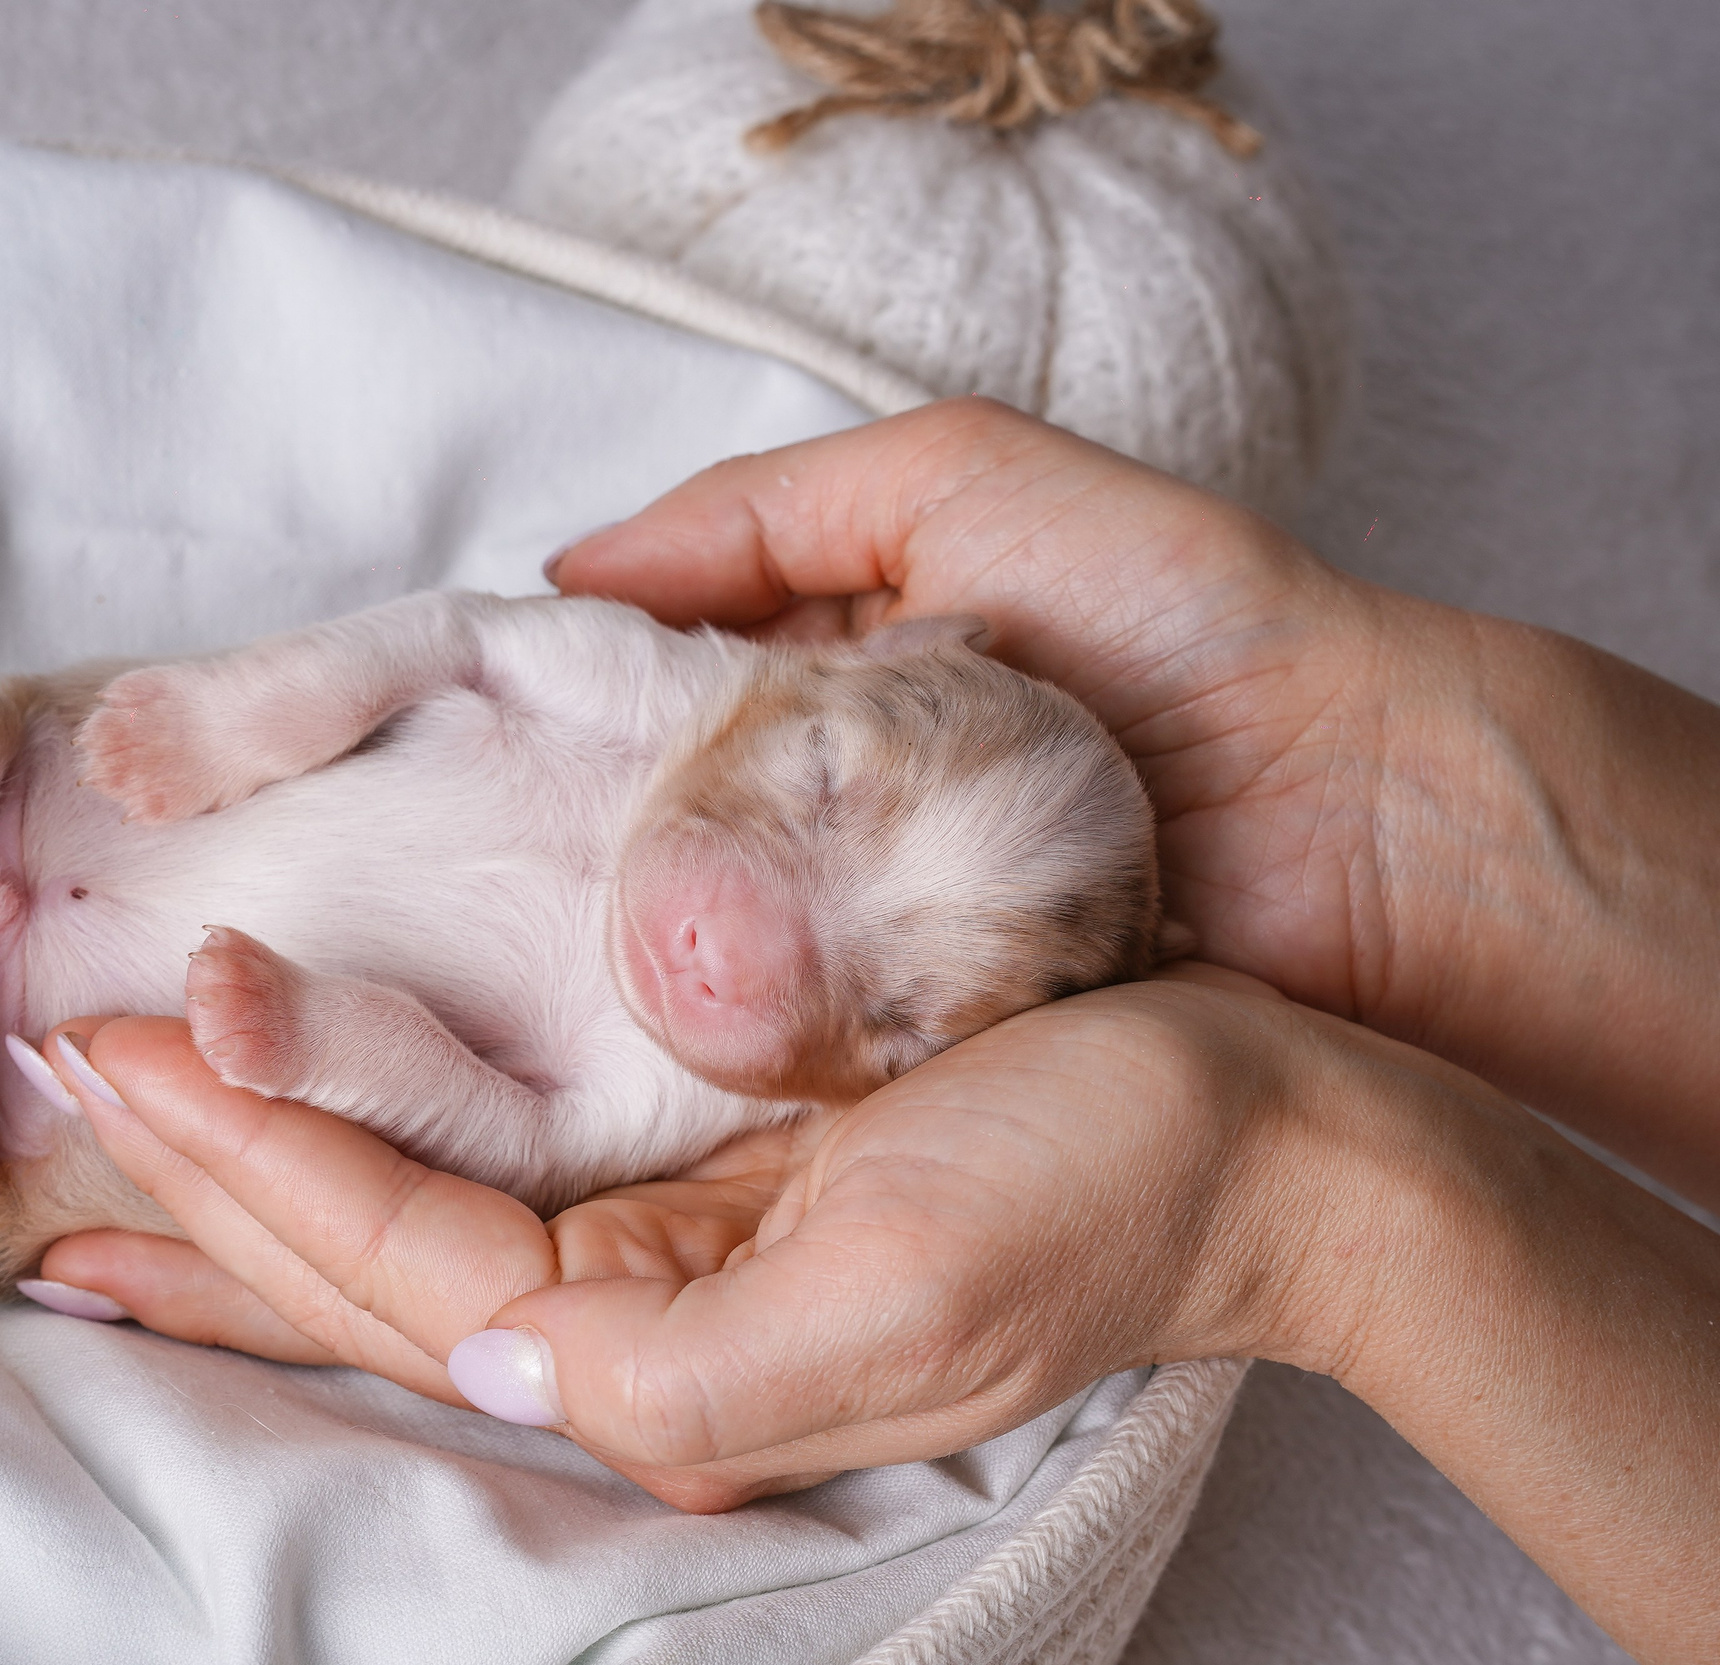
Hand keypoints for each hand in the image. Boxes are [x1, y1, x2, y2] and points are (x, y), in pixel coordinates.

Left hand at [35, 966, 1343, 1510]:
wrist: (1249, 1129)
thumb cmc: (1094, 1190)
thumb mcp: (893, 1303)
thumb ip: (669, 1369)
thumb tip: (476, 1355)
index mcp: (655, 1361)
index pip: (389, 1266)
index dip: (243, 1163)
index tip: (117, 1056)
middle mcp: (629, 1320)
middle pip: (356, 1260)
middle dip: (197, 1179)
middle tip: (50, 1077)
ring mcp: (654, 1250)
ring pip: (397, 1213)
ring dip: (252, 1159)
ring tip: (117, 1107)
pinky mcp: (693, 1172)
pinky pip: (480, 1159)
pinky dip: (364, 1127)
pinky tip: (297, 1103)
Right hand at [548, 397, 1719, 1198]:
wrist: (1364, 811)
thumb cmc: (1186, 617)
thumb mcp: (964, 476)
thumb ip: (766, 507)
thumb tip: (571, 568)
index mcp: (836, 678)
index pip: (649, 701)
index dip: (550, 721)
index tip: (442, 751)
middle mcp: (840, 807)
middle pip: (663, 834)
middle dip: (569, 858)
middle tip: (448, 886)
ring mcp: (876, 928)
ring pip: (714, 946)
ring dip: (639, 957)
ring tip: (499, 982)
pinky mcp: (924, 1034)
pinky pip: (800, 1039)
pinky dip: (739, 1037)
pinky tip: (640, 1046)